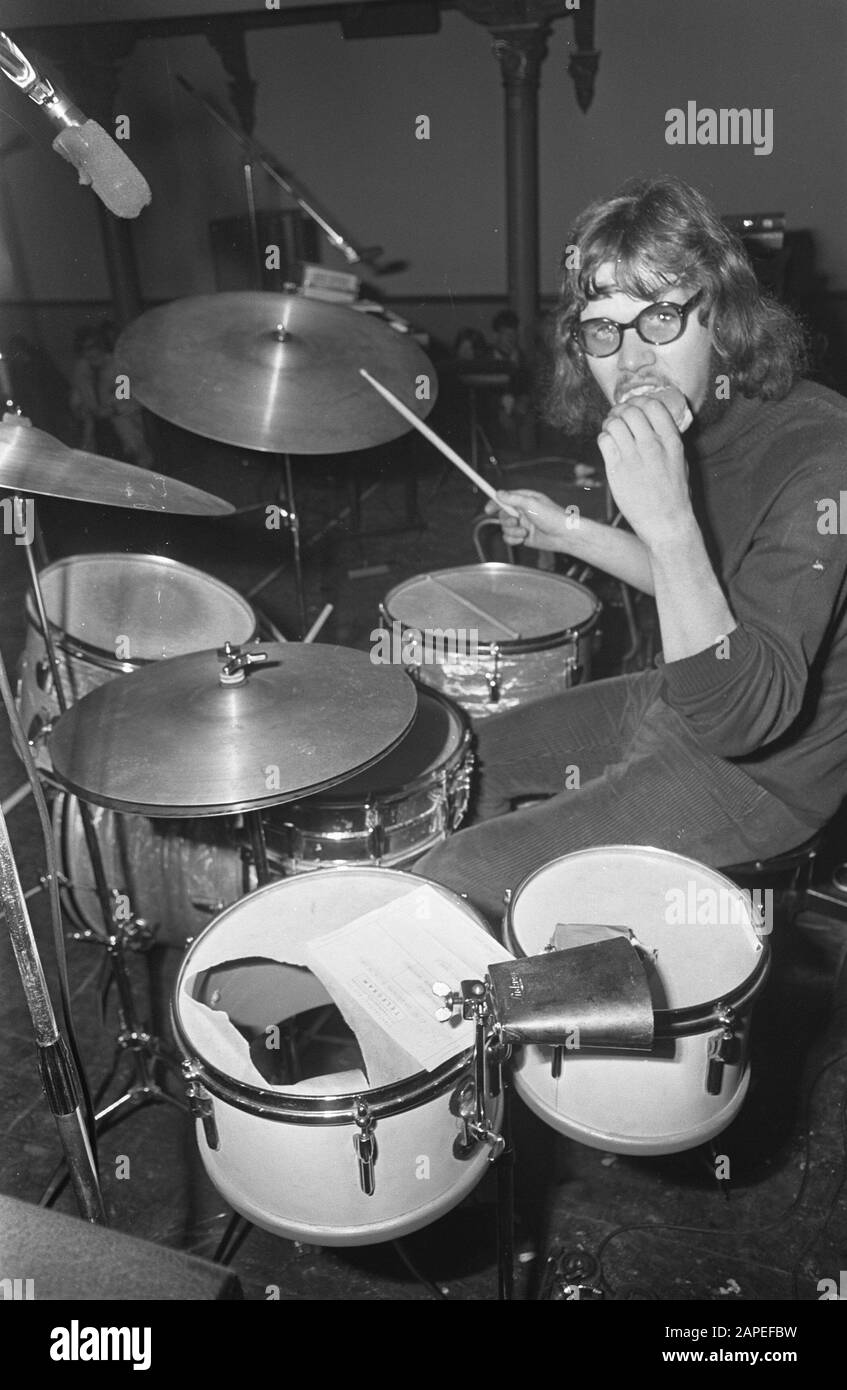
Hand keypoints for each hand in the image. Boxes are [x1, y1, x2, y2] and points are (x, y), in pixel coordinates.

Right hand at [484, 488, 578, 551]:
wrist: (564, 536)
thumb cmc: (553, 517)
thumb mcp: (531, 504)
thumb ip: (513, 498)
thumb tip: (499, 493)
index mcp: (525, 499)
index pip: (504, 498)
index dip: (494, 503)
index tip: (487, 509)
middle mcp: (523, 511)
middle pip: (502, 514)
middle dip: (507, 520)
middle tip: (516, 522)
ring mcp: (523, 524)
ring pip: (505, 528)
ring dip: (512, 531)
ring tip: (524, 532)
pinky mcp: (523, 536)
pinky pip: (509, 538)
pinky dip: (513, 539)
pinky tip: (522, 539)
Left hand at [597, 396, 691, 547]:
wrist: (666, 522)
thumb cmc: (674, 494)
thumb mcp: (680, 461)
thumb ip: (668, 440)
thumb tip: (653, 422)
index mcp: (671, 441)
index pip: (653, 406)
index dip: (640, 401)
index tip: (635, 405)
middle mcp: (652, 445)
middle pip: (631, 411)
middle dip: (621, 409)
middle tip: (618, 415)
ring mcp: (633, 457)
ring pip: (614, 423)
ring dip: (610, 422)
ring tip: (611, 428)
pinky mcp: (616, 469)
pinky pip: (604, 440)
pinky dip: (604, 437)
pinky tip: (608, 444)